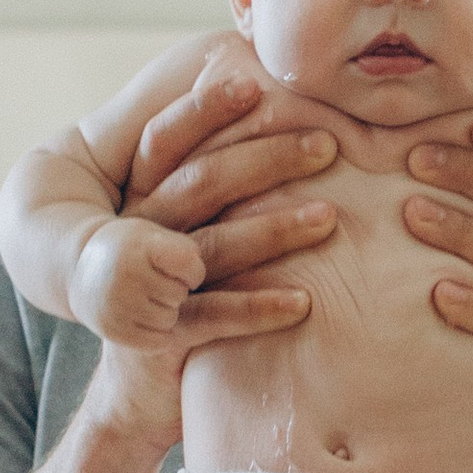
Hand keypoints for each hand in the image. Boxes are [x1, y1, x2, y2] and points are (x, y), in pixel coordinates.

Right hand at [69, 217, 206, 344]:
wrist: (83, 273)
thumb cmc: (137, 249)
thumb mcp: (159, 234)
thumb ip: (193, 246)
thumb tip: (246, 261)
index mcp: (139, 244)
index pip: (190, 266)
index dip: (191, 270)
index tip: (181, 268)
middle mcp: (123, 274)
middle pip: (180, 294)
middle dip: (178, 289)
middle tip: (157, 281)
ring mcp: (116, 306)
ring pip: (170, 319)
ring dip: (168, 311)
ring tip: (148, 296)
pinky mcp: (114, 332)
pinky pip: (158, 340)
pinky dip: (157, 331)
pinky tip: (142, 315)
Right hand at [84, 65, 337, 446]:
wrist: (142, 389)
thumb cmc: (186, 291)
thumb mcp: (193, 229)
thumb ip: (222, 181)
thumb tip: (282, 109)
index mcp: (144, 199)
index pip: (167, 141)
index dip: (207, 110)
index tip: (257, 84)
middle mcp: (141, 236)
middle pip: (201, 184)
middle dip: (265, 159)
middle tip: (329, 143)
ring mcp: (149, 289)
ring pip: (212, 248)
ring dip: (273, 230)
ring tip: (331, 218)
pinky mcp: (163, 339)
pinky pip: (213, 318)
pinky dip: (258, 309)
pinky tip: (305, 303)